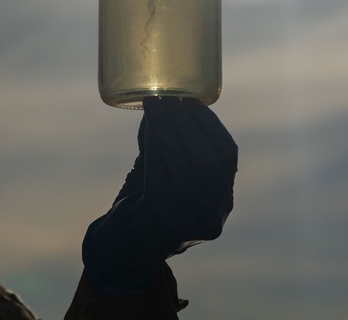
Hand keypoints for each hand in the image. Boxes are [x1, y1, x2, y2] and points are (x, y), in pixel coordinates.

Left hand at [82, 97, 237, 295]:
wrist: (122, 248)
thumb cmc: (144, 204)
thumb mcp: (166, 171)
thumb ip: (169, 142)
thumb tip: (164, 101)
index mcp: (222, 201)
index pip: (226, 154)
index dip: (210, 124)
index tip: (192, 100)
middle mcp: (213, 214)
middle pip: (206, 157)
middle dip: (187, 122)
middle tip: (168, 99)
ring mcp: (191, 221)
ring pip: (183, 162)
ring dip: (168, 128)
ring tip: (154, 105)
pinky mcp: (164, 221)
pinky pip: (161, 172)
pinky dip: (154, 143)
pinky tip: (147, 126)